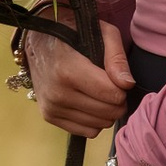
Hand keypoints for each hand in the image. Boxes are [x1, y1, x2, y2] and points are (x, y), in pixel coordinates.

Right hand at [29, 16, 134, 136]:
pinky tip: (89, 102)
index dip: (122, 88)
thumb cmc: (73, 34)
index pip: (111, 94)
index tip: (117, 77)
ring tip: (99, 93)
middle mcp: (57, 93)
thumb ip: (117, 57)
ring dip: (106, 112)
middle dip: (117, 101)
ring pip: (99, 125)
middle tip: (111, 86)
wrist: (38, 42)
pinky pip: (87, 132)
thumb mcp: (101, 33)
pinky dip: (94, 120)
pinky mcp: (49, 117)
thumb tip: (127, 84)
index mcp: (67, 70)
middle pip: (108, 112)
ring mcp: (51, 108)